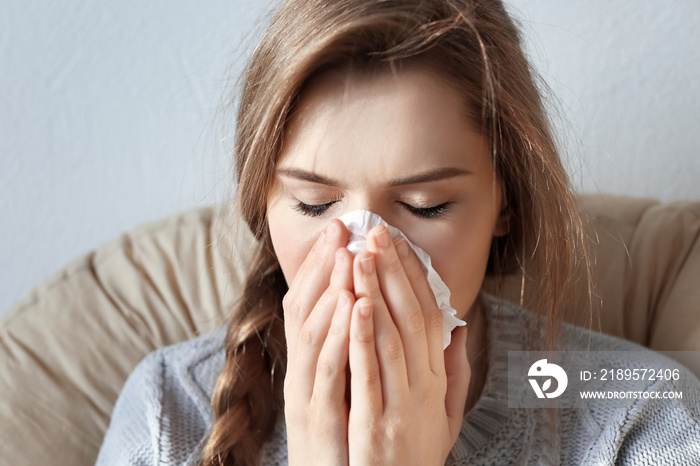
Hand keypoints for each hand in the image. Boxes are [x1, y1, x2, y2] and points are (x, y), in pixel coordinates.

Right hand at [283, 220, 353, 465]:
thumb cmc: (349, 441)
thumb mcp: (351, 391)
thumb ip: (361, 353)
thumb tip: (377, 313)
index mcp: (312, 364)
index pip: (313, 305)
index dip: (326, 268)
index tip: (345, 234)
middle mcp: (301, 374)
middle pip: (304, 310)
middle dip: (323, 267)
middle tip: (340, 230)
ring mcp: (304, 395)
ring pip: (312, 334)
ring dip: (330, 292)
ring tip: (348, 255)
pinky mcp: (315, 419)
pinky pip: (328, 372)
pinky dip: (339, 338)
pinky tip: (354, 308)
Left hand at [347, 225, 470, 464]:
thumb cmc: (418, 456)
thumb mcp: (447, 416)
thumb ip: (456, 372)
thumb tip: (460, 327)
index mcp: (437, 379)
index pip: (430, 317)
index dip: (414, 277)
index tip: (398, 244)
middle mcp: (425, 386)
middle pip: (411, 318)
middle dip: (393, 271)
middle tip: (376, 233)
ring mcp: (403, 405)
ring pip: (392, 337)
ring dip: (376, 292)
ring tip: (362, 255)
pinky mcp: (378, 425)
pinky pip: (370, 373)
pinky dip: (363, 336)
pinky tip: (355, 304)